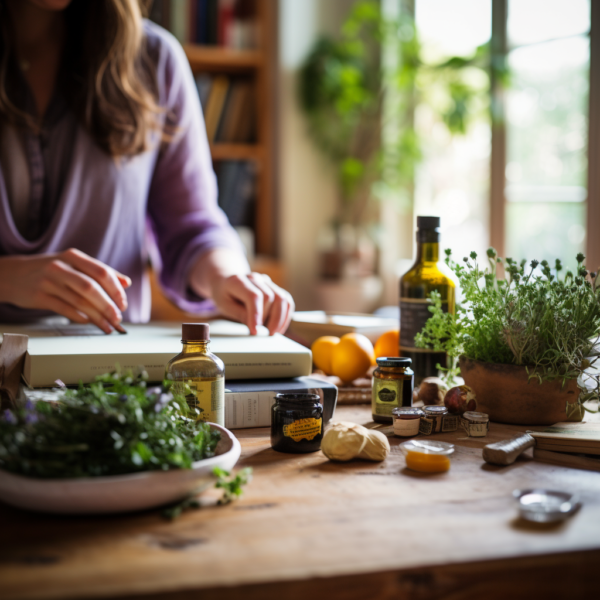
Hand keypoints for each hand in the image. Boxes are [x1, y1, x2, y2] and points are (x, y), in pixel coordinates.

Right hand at [0, 249, 130, 333]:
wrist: (13, 275)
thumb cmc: (50, 271)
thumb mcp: (74, 265)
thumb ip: (100, 272)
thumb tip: (126, 282)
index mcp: (73, 257)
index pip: (101, 272)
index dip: (116, 290)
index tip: (123, 304)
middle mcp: (60, 267)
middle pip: (91, 288)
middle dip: (108, 306)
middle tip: (118, 318)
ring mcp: (48, 281)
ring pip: (79, 301)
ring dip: (97, 316)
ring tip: (108, 326)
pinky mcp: (39, 296)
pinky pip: (64, 309)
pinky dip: (79, 317)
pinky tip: (88, 322)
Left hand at [189, 248, 294, 334]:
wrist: (227, 283)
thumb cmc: (225, 295)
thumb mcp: (224, 306)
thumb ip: (240, 314)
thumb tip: (255, 327)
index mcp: (239, 280)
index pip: (254, 296)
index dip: (256, 314)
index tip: (255, 331)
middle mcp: (256, 278)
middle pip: (269, 297)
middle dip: (266, 318)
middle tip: (260, 334)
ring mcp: (267, 282)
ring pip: (282, 298)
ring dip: (279, 319)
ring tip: (271, 333)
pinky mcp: (276, 288)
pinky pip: (287, 301)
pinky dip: (286, 316)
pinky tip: (279, 328)